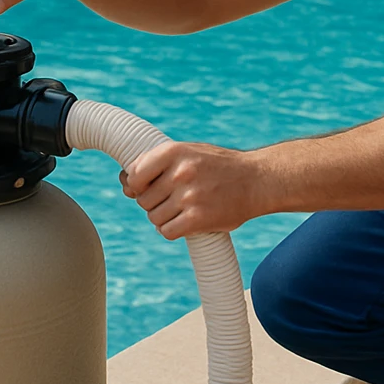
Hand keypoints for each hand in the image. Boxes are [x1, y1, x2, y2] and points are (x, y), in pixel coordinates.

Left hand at [119, 142, 272, 239]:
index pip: (134, 175)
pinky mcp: (198, 219)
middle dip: (153, 203)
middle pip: (143, 200)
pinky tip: (184, 223)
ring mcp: (189, 196)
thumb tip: (125, 185)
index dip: (136, 185)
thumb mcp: (189, 152)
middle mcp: (180, 172)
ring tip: (182, 210)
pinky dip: (172, 230)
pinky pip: (167, 231)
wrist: (257, 181)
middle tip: (173, 200)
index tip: (147, 188)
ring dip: (163, 218)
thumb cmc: (219, 166)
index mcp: (175, 151)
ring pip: (154, 217)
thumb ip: (157, 164)